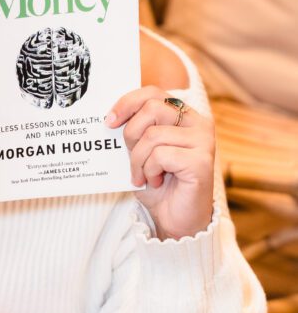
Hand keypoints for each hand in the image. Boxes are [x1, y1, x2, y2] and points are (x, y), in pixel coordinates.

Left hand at [105, 85, 214, 240]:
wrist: (176, 218)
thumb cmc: (159, 181)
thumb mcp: (141, 148)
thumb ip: (135, 127)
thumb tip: (110, 115)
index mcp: (184, 114)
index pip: (153, 93)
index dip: (128, 102)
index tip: (109, 121)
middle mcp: (199, 123)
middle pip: (152, 108)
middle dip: (131, 134)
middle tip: (131, 155)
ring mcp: (203, 141)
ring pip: (153, 135)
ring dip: (138, 159)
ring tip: (142, 175)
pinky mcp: (202, 162)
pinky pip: (161, 156)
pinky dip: (149, 171)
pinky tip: (156, 181)